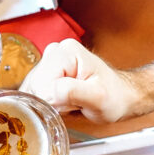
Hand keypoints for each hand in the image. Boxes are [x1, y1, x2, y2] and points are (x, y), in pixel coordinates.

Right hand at [20, 38, 142, 122]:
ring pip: (33, 91)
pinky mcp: (45, 72)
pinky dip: (46, 102)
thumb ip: (74, 92)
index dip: (55, 100)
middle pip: (35, 86)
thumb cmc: (114, 96)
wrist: (120, 96)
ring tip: (70, 102)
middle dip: (51, 101)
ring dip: (49, 102)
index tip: (74, 102)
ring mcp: (48, 61)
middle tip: (74, 103)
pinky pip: (34, 92)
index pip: (42, 84)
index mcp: (67, 52)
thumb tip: (51, 91)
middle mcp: (54, 51)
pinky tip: (62, 101)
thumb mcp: (99, 98)